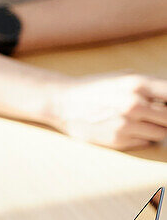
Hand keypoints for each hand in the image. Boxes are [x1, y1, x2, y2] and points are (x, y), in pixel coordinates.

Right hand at [46, 73, 166, 149]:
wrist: (62, 103)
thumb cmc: (97, 88)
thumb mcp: (124, 78)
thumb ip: (152, 87)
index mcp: (137, 84)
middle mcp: (134, 104)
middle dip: (165, 116)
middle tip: (155, 115)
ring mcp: (126, 124)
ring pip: (162, 133)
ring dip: (157, 128)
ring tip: (142, 121)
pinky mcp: (118, 140)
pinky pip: (146, 142)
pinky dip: (143, 136)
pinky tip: (128, 128)